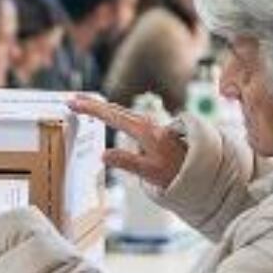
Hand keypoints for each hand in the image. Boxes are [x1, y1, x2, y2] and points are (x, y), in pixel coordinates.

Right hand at [68, 95, 185, 189]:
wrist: (199, 170)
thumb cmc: (175, 172)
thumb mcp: (150, 172)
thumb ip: (127, 162)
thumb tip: (103, 154)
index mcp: (144, 130)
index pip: (111, 116)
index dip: (90, 109)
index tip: (73, 103)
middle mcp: (146, 123)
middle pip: (114, 109)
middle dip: (93, 104)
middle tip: (72, 100)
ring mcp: (149, 125)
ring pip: (120, 112)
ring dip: (101, 108)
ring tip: (84, 105)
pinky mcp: (151, 130)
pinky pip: (127, 118)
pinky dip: (112, 114)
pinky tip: (107, 116)